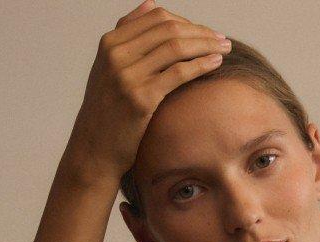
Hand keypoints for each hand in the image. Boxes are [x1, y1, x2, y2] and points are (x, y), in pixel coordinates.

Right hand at [62, 0, 231, 188]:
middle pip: (168, 29)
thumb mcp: (110, 68)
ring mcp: (127, 76)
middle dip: (200, 32)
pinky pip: (178, 73)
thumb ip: (129, 35)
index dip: (185, 21)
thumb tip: (151, 3)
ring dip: (205, 46)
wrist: (94, 149)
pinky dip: (200, 65)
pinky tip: (215, 64)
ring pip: (175, 48)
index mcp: (110, 42)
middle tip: (221, 39)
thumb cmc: (108, 111)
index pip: (156, 17)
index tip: (204, 31)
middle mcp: (116, 55)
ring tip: (224, 49)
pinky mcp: (140, 99)